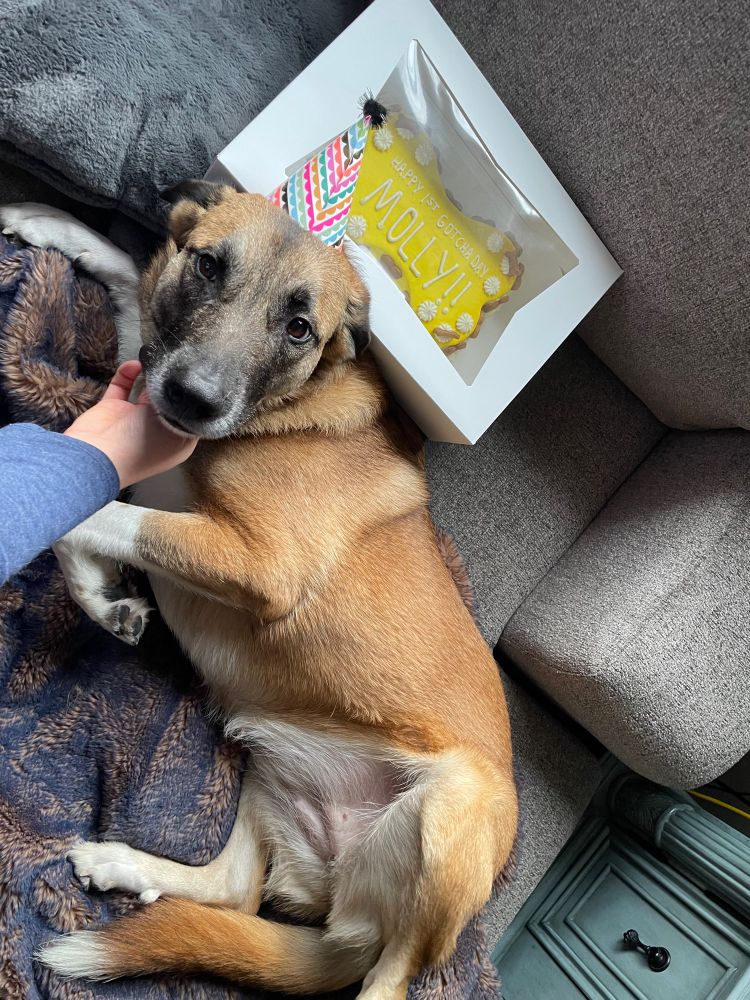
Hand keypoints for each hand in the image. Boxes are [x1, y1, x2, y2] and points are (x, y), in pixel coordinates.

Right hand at [65, 361, 197, 487]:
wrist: (97, 455)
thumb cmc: (143, 444)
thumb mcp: (173, 427)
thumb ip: (182, 406)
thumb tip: (186, 389)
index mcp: (177, 442)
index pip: (191, 415)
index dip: (193, 398)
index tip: (197, 377)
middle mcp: (158, 430)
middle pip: (169, 401)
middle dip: (173, 383)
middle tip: (178, 361)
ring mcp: (134, 418)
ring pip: (147, 391)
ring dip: (152, 375)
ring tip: (159, 359)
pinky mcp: (114, 407)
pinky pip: (123, 385)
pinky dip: (128, 373)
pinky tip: (136, 363)